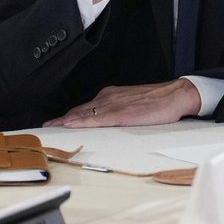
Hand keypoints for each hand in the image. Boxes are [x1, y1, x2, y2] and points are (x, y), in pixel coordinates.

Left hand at [43, 80, 200, 127]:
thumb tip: (109, 121)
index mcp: (112, 96)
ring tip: (51, 128)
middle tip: (47, 127)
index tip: (57, 122)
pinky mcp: (121, 114)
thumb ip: (120, 110)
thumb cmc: (160, 101)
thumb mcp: (135, 104)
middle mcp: (109, 98)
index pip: (86, 107)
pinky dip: (80, 122)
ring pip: (83, 114)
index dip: (70, 116)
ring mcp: (114, 105)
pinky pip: (96, 119)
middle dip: (62, 119)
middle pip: (80, 110)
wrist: (177, 95)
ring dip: (66, 121)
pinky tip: (70, 125)